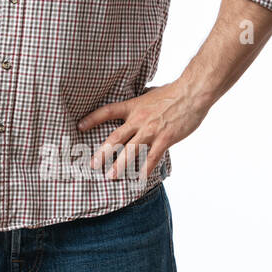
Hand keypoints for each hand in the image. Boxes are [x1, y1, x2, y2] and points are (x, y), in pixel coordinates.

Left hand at [75, 80, 210, 181]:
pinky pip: (153, 157)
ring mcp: (151, 130)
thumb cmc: (172, 92)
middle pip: (115, 138)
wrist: (192, 93)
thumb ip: (140, 103)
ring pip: (131, 150)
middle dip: (103, 152)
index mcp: (133, 107)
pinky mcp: (165, 139)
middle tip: (93, 164)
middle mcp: (138, 119)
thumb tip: (135, 106)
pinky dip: (145, 169)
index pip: (107, 111)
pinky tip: (139, 178)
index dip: (92, 118)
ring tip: (111, 176)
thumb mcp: (149, 94)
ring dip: (120, 165)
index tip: (79, 126)